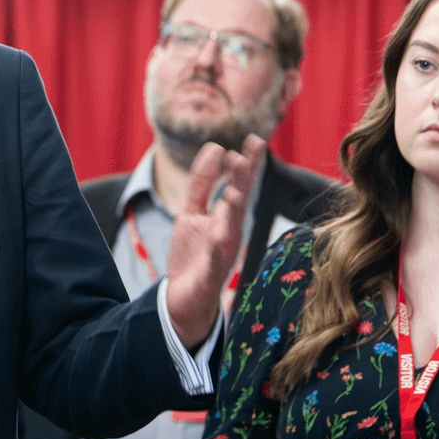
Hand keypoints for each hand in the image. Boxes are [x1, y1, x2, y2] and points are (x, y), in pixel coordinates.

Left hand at [164, 134, 264, 346]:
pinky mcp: (208, 276)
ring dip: (232, 214)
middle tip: (246, 157)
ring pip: (229, 232)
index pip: (240, 186)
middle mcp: (229, 233)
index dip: (247, 165)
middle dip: (243, 183)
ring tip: (233, 193)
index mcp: (226, 217)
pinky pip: (214, 263)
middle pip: (239, 205)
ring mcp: (221, 255)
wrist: (184, 298)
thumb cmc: (193, 254)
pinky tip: (218, 238)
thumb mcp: (192, 211)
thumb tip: (216, 147)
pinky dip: (216, 252)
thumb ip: (202, 182)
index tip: (254, 141)